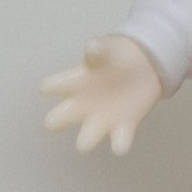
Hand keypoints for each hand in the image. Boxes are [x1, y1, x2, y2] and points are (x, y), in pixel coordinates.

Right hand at [41, 35, 163, 153]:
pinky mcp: (124, 127)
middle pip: (56, 120)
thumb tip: (91, 46)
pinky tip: (120, 143)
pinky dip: (119, 145)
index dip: (49, 88)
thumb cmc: (115, 57)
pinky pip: (119, 143)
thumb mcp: (106, 49)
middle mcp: (81, 106)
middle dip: (55, 122)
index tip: (50, 87)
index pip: (51, 87)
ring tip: (90, 138)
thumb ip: (98, 50)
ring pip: (86, 140)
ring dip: (87, 141)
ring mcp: (101, 120)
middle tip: (61, 120)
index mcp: (72, 83)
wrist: (143, 65)